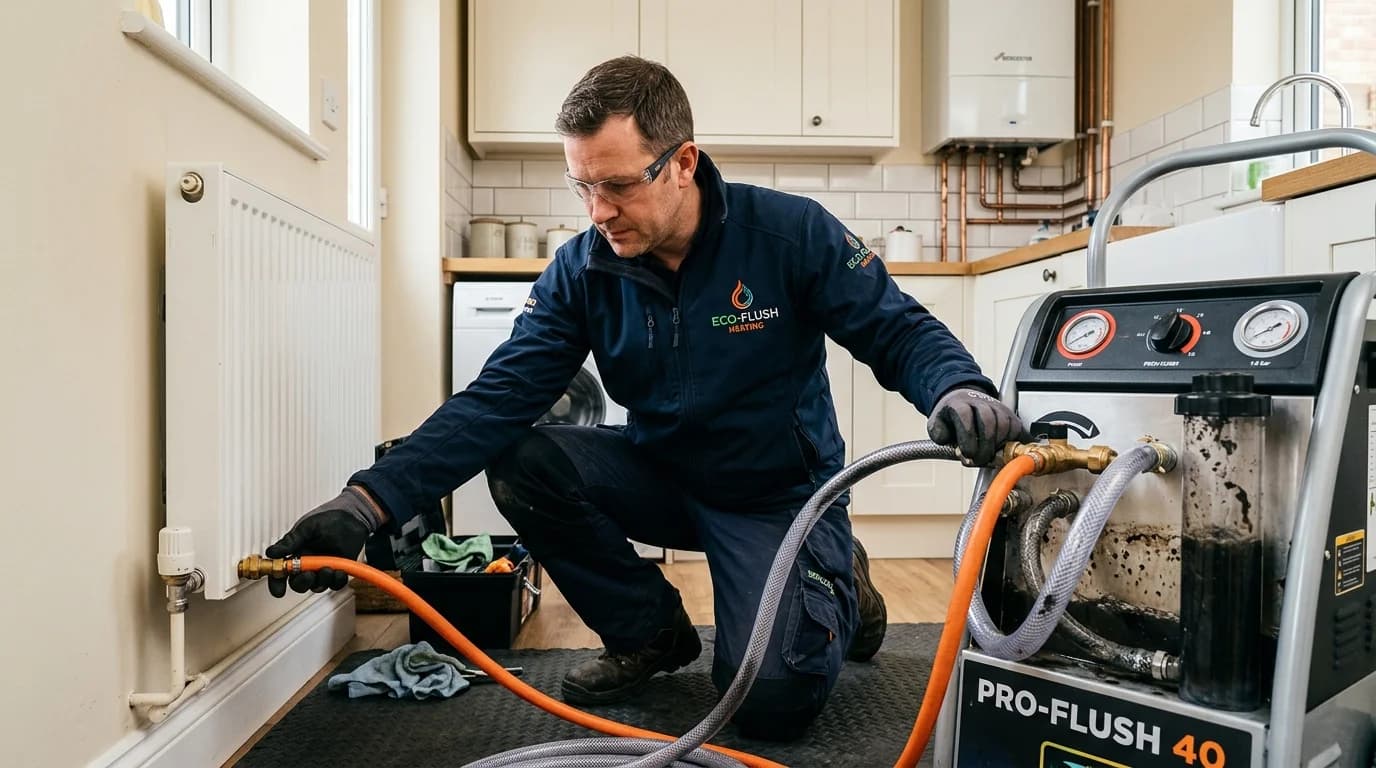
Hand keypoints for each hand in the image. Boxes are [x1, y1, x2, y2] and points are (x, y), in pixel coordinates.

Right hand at [263, 486, 383, 596]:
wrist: (354, 515)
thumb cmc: (330, 516)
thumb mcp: (307, 527)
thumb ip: (290, 542)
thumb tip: (271, 552)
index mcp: (296, 551)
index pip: (281, 571)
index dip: (277, 583)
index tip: (279, 590)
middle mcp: (308, 562)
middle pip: (298, 583)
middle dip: (302, 583)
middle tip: (309, 574)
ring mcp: (323, 567)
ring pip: (317, 585)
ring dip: (321, 581)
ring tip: (328, 568)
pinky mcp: (338, 570)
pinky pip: (335, 584)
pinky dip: (337, 581)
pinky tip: (340, 571)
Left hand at [927, 387, 1028, 465]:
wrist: (963, 400)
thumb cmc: (952, 416)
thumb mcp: (938, 425)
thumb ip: (940, 436)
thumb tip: (956, 448)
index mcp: (959, 403)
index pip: (964, 415)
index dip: (967, 436)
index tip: (967, 454)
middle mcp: (980, 402)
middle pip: (988, 420)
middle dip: (985, 445)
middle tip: (980, 460)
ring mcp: (997, 407)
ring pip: (1004, 424)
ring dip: (998, 444)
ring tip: (990, 456)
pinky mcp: (1010, 414)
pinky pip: (1017, 428)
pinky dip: (1012, 442)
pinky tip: (1002, 451)